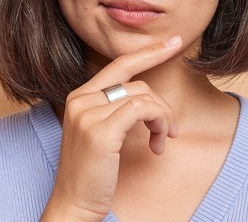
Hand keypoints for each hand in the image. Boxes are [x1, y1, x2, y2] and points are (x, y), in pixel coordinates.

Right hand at [40, 35, 182, 221]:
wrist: (73, 206)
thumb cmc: (91, 174)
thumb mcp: (100, 133)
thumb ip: (114, 110)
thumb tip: (147, 98)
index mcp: (78, 97)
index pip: (119, 64)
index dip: (149, 52)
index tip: (174, 42)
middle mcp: (80, 100)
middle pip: (136, 82)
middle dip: (161, 104)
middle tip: (171, 130)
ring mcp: (87, 114)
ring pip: (143, 96)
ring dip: (163, 119)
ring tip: (162, 141)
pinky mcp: (101, 131)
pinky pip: (143, 110)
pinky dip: (159, 122)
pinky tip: (157, 144)